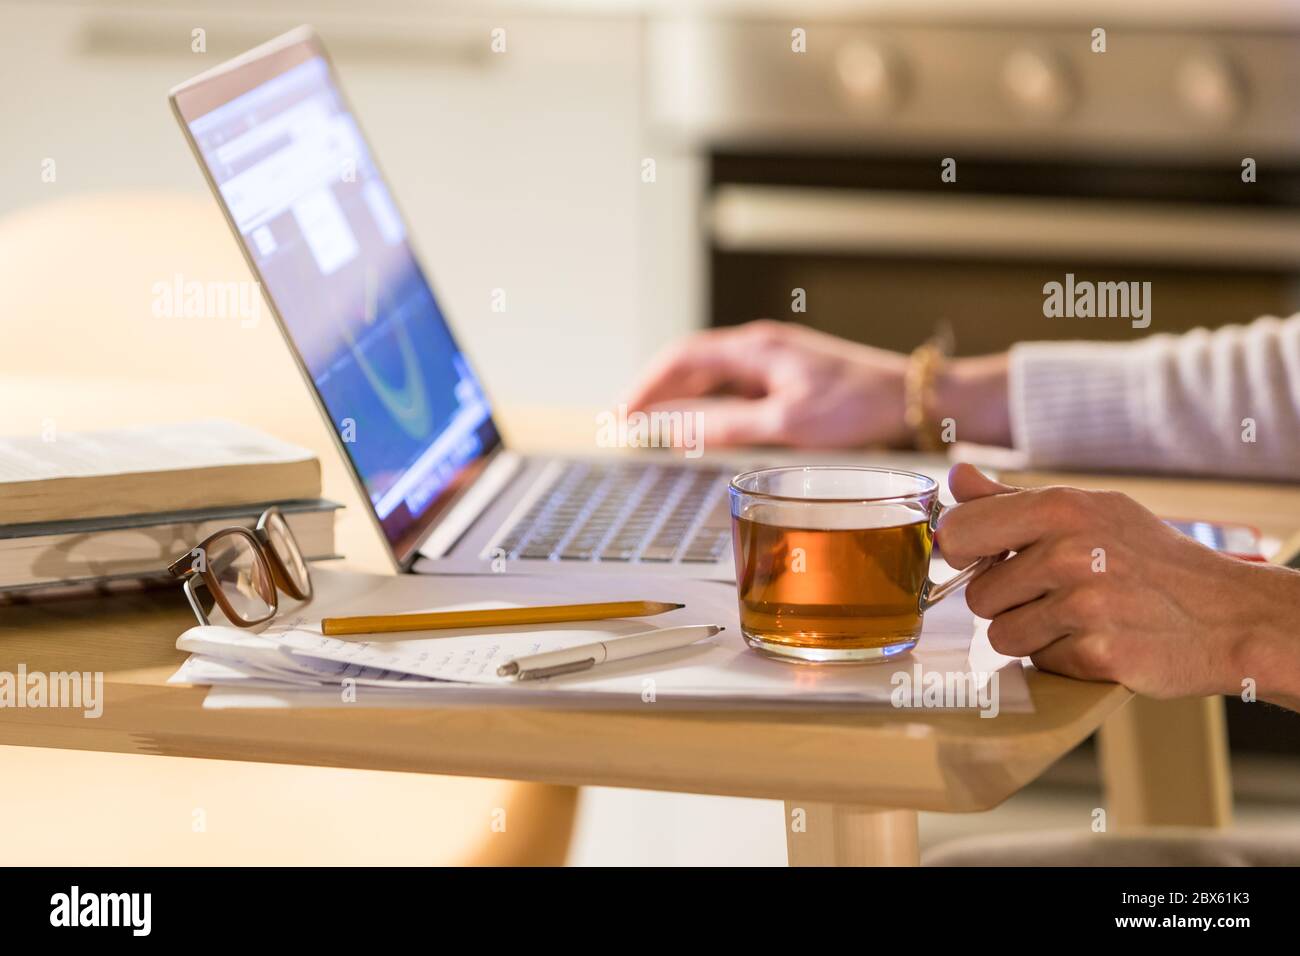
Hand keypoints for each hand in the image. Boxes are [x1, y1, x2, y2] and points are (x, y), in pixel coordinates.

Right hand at [625, 320, 910, 447]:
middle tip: (626, 425)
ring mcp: (772, 359)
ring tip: (654, 427)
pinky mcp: (786, 375)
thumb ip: (727, 425)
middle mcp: (758, 347)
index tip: (621, 414)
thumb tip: (674, 428)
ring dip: (679, 399)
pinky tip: (703, 425)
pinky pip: (732, 386)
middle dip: (654, 393)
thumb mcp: (786, 422)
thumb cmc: (856, 407)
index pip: (680, 358)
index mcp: (753, 348)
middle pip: (690, 364)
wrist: (911, 398)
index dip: (644, 386)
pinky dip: (707, 403)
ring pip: (710, 376)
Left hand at [939, 463, 1299, 704]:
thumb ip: (1012, 500)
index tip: (980, 560)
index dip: (961, 554)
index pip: (959, 531)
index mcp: (1061, 507)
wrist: (1227, 613)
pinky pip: (1038, 664)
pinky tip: (1097, 640)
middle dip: (1006, 602)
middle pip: (977, 595)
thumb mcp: (1088, 510)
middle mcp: (1069, 552)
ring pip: (1000, 635)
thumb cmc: (1148, 558)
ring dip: (1029, 635)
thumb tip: (956, 478)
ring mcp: (1085, 606)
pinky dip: (1061, 659)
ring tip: (1075, 619)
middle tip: (1051, 595)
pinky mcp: (1098, 654)